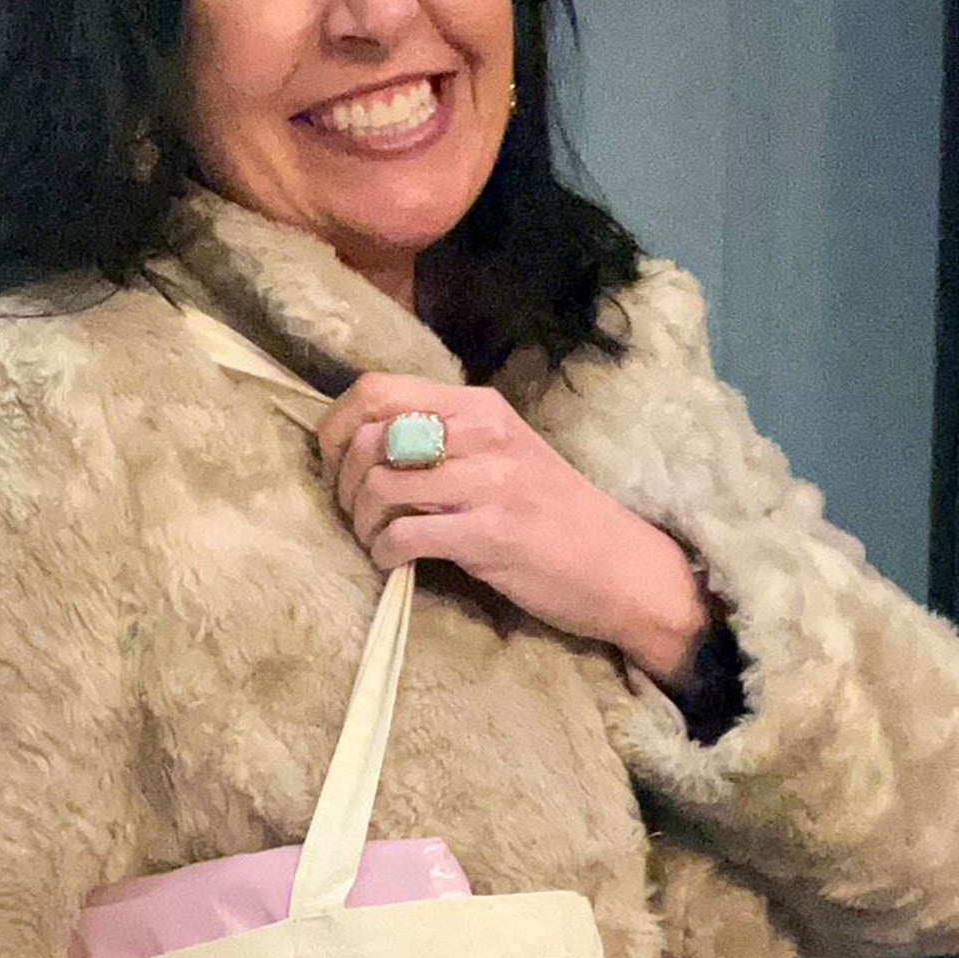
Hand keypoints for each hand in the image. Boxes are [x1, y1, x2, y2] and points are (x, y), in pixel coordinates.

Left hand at [314, 374, 713, 690]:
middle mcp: (483, 434)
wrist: (622, 567)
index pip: (377, 389)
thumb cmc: (555, 515)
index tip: (337, 467)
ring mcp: (489, 483)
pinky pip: (405, 535)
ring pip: (381, 485)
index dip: (336, 428)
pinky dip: (385, 554)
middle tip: (356, 514)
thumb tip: (365, 444)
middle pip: (369, 436)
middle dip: (344, 482)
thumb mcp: (503, 456)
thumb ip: (445, 441)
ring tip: (377, 541)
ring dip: (362, 523)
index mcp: (480, 407)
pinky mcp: (490, 534)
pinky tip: (394, 564)